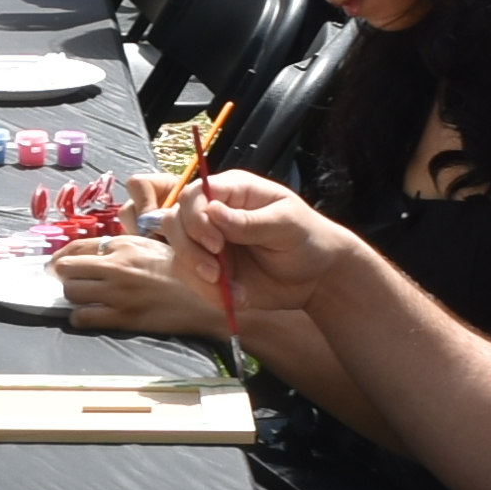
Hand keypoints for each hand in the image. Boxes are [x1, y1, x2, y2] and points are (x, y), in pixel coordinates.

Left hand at [44, 233, 219, 337]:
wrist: (208, 299)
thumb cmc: (184, 272)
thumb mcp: (153, 247)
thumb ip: (124, 249)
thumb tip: (97, 255)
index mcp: (124, 245)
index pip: (76, 247)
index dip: (61, 258)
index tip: (57, 266)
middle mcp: (117, 265)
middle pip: (67, 268)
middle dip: (65, 277)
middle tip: (70, 284)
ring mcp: (118, 292)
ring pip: (71, 292)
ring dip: (73, 297)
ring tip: (83, 301)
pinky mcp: (123, 316)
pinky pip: (83, 317)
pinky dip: (80, 318)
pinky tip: (90, 317)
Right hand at [170, 169, 361, 321]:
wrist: (317, 277)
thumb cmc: (307, 238)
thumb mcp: (286, 225)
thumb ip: (250, 221)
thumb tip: (213, 212)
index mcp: (233, 191)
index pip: (193, 195)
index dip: (195, 218)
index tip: (216, 244)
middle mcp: (213, 213)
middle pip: (174, 221)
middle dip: (189, 249)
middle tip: (217, 272)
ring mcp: (208, 242)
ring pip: (178, 252)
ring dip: (198, 276)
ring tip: (231, 290)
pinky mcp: (209, 270)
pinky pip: (191, 280)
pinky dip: (209, 294)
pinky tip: (239, 298)